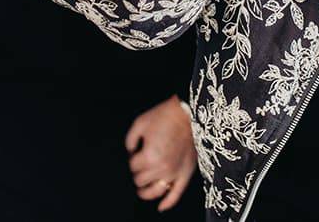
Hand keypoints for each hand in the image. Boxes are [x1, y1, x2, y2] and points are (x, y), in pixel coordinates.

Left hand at [125, 96, 195, 212]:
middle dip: (138, 173)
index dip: (133, 159)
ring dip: (146, 193)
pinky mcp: (186, 173)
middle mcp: (161, 168)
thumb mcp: (140, 123)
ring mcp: (174, 173)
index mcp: (149, 156)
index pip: (133, 167)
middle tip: (141, 164)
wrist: (188, 112)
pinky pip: (176, 194)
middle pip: (141, 180)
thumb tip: (130, 152)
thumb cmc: (165, 116)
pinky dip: (167, 203)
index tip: (137, 152)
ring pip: (155, 192)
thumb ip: (130, 141)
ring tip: (142, 190)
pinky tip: (160, 207)